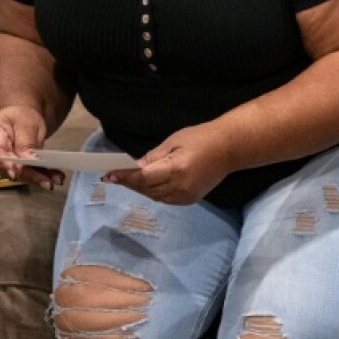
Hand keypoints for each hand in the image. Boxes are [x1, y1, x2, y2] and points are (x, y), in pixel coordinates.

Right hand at [0, 106, 62, 188]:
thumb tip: (30, 161)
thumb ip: (26, 142)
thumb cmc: (20, 116)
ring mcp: (2, 163)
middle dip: (28, 175)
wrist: (20, 118)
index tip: (17, 172)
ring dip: (38, 178)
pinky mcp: (14, 168)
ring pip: (19, 174)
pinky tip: (55, 178)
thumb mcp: (26, 124)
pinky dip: (41, 175)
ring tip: (56, 180)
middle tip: (48, 182)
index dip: (5, 164)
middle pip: (8, 168)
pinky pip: (26, 173)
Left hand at [102, 123, 231, 204]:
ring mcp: (186, 196)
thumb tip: (133, 168)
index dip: (124, 177)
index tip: (107, 175)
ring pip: (154, 196)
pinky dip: (153, 192)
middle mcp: (180, 187)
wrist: (230, 149)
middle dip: (129, 182)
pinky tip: (148, 183)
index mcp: (176, 169)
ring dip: (140, 188)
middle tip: (115, 175)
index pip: (143, 177)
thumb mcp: (173, 141)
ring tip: (128, 179)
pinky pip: (165, 198)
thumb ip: (152, 157)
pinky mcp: (190, 200)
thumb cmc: (201, 138)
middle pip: (146, 189)